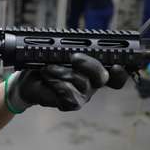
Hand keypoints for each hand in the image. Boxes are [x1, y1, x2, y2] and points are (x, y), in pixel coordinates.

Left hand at [6, 54, 128, 111]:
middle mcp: (92, 83)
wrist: (28, 80)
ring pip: (82, 83)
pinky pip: (69, 93)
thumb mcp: (60, 53)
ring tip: (49, 68)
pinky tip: (48, 78)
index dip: (120, 72)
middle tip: (74, 58)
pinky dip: (56, 82)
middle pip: (103, 77)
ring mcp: (84, 95)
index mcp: (94, 69)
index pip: (116, 74)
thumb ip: (75, 49)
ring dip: (63, 72)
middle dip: (90, 65)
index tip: (116, 65)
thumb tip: (81, 45)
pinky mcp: (71, 104)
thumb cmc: (46, 65)